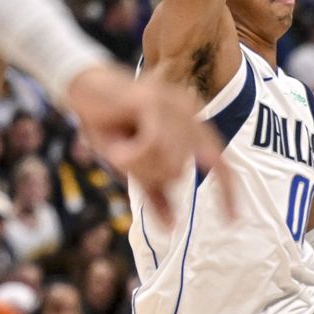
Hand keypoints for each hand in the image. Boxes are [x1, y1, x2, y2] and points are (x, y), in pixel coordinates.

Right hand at [63, 64, 229, 228]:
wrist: (81, 87)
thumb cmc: (108, 122)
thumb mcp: (133, 163)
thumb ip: (154, 189)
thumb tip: (171, 226)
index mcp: (191, 126)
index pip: (220, 164)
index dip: (227, 193)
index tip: (232, 221)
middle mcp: (189, 112)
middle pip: (177, 172)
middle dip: (145, 175)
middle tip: (121, 156)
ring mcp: (174, 105)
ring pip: (165, 162)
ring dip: (135, 164)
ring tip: (117, 145)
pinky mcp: (154, 102)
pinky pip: (152, 146)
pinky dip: (131, 154)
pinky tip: (116, 146)